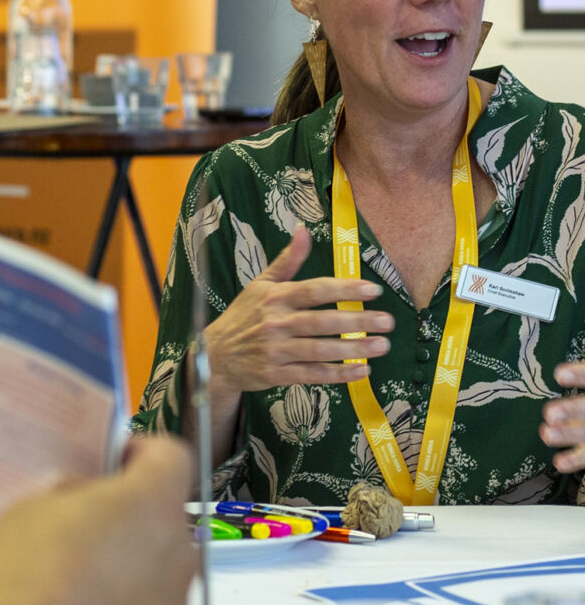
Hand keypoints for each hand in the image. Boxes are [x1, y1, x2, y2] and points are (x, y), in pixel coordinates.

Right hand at [0, 436, 197, 604]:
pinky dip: (125, 597)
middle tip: (83, 513)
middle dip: (128, 507)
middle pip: (163, 509)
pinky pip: (149, 600)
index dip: (140, 451)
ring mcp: (174, 600)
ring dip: (128, 554)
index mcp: (152, 500)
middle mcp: (177, 548)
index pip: (170, 453)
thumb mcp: (33, 508)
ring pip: (158, 558)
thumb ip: (71, 492)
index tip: (114, 458)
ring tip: (75, 566)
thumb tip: (80, 496)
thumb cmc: (30, 586)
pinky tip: (81, 603)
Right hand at [207, 225, 393, 396]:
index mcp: (274, 297)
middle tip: (387, 321)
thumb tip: (303, 229)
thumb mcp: (261, 284)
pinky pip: (312, 375)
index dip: (345, 289)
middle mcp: (275, 322)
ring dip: (354, 349)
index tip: (373, 290)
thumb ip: (287, 260)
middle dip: (357, 321)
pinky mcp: (276, 375)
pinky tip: (361, 371)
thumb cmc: (244, 315)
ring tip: (381, 345)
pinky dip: (338, 374)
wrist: (216, 355)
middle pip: (322, 321)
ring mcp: (275, 350)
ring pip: (320, 350)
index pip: (314, 290)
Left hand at [540, 362, 584, 472]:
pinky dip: (575, 459)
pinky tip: (559, 463)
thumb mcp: (584, 379)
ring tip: (546, 434)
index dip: (580, 375)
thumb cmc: (583, 397)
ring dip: (569, 435)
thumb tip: (554, 371)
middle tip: (550, 413)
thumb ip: (578, 375)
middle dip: (573, 411)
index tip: (559, 376)